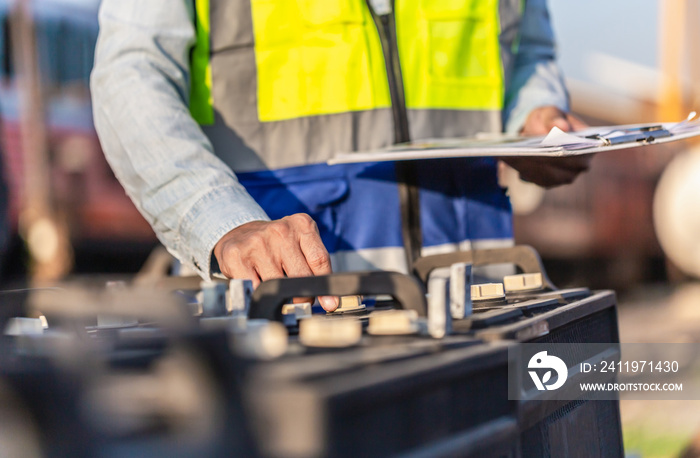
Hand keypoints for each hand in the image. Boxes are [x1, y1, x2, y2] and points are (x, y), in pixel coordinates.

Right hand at [214, 214, 338, 310]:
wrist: (239, 233)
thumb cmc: (276, 244)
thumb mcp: (300, 245)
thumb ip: (317, 269)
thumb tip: (330, 303)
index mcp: (301, 224)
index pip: (320, 259)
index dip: (325, 287)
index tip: (328, 303)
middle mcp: (280, 231)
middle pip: (301, 276)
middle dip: (303, 295)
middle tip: (299, 299)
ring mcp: (258, 243)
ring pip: (278, 285)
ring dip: (280, 296)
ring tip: (277, 291)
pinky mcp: (237, 256)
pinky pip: (255, 288)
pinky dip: (260, 295)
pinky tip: (260, 288)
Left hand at [502, 106, 591, 187]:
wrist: (541, 129)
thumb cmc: (550, 119)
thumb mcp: (551, 112)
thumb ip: (554, 118)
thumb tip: (561, 127)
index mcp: (590, 146)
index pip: (578, 154)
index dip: (562, 153)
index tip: (545, 149)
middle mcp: (580, 166)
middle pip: (561, 169)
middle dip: (542, 162)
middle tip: (523, 155)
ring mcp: (565, 177)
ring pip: (547, 176)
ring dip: (530, 168)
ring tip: (514, 157)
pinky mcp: (549, 182)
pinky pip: (536, 179)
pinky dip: (524, 171)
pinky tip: (512, 161)